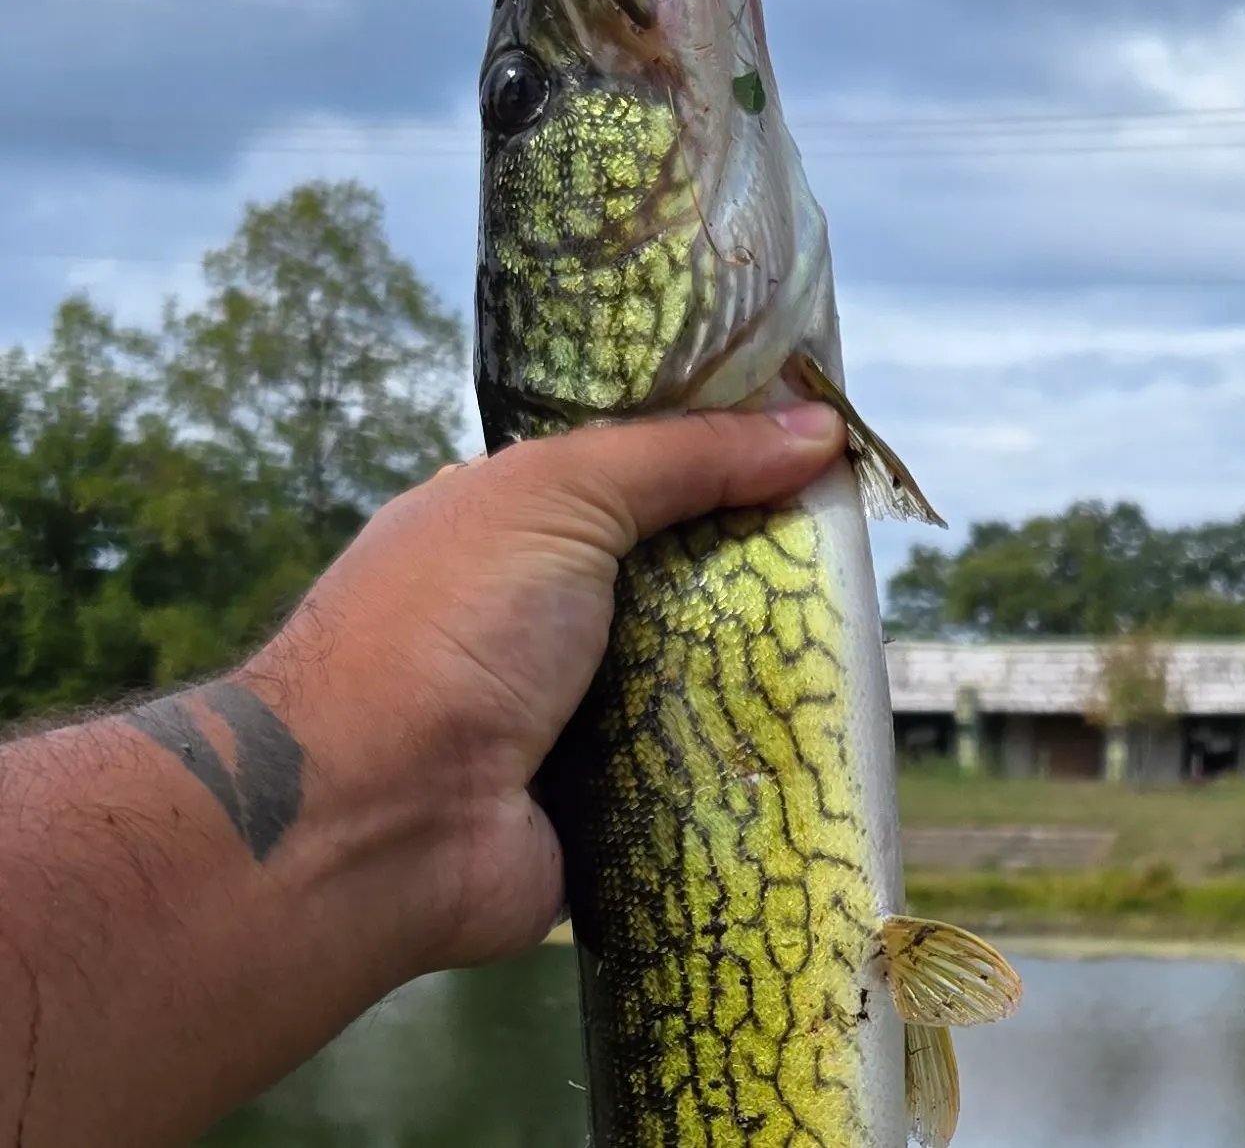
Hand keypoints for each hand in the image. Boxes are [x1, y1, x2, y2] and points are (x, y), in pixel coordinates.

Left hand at [247, 404, 844, 973]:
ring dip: (770, 652)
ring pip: (704, 663)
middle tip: (865, 533)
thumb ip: (685, 456)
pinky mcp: (615, 800)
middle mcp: (547, 612)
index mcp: (516, 523)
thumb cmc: (452, 626)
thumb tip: (818, 426)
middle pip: (684, 567)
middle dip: (765, 553)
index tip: (822, 438)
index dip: (724, 449)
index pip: (640, 469)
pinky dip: (756, 742)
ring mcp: (578, 710)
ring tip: (869, 623)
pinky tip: (836, 719)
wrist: (371, 822)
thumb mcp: (560, 495)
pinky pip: (704, 757)